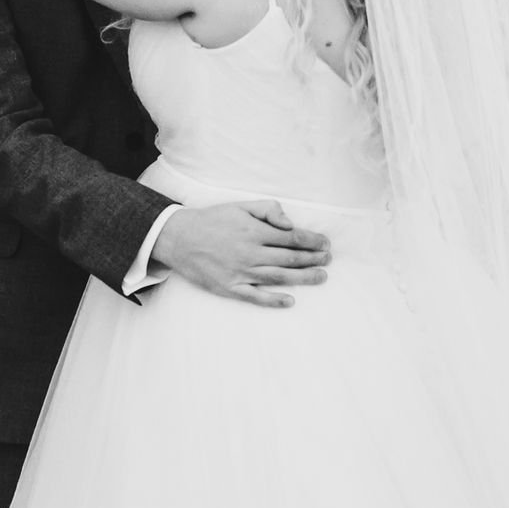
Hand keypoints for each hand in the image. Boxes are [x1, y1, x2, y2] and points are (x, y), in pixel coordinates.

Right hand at [153, 198, 333, 305]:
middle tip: (328, 260)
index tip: (325, 243)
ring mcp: (240, 273)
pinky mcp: (229, 288)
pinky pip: (255, 297)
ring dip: (303, 278)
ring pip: (278, 277)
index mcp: (254, 232)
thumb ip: (268, 210)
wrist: (179, 238)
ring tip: (321, 277)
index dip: (312, 241)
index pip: (292, 238)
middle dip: (313, 259)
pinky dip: (273, 300)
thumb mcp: (240, 206)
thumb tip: (290, 224)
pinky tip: (290, 301)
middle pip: (290, 259)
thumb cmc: (213, 220)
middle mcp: (250, 253)